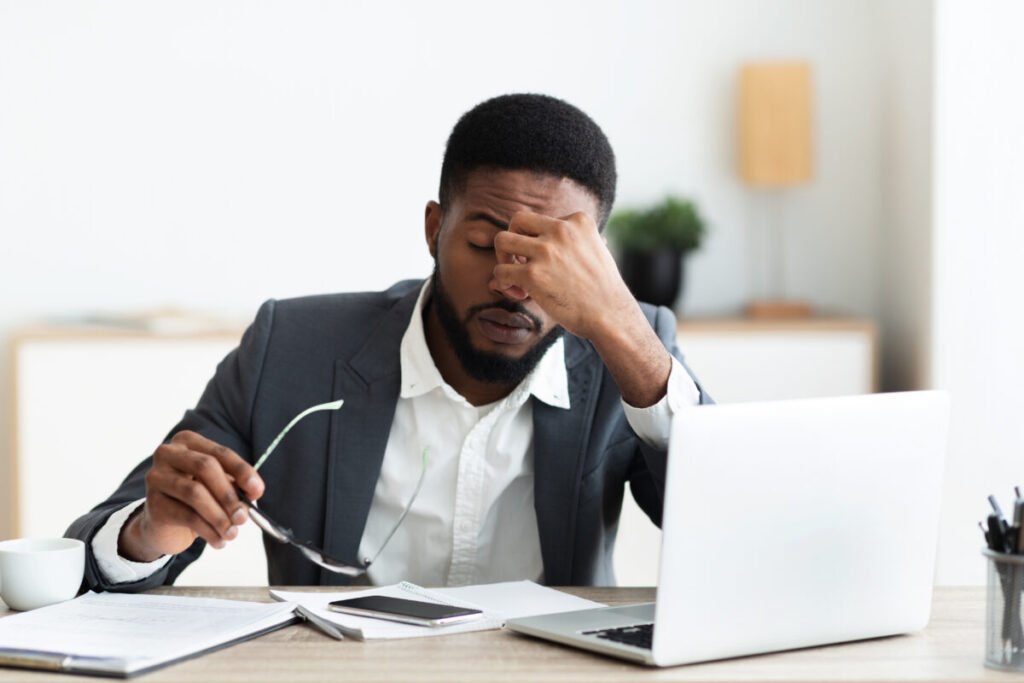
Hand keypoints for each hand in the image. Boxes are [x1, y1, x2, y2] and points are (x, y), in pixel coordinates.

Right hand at [119, 431, 263, 561]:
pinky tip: (218, 541)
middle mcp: (167, 454)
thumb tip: (252, 492)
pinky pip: (187, 516)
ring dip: (219, 516)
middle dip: (229, 494)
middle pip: (206, 467)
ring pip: (195, 493)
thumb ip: (235, 486)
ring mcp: (156, 478)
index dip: (242, 471)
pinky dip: (208, 531)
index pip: (220, 453)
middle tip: (243, 517)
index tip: (257, 491)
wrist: (165, 526)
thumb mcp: (218, 488)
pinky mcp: (153, 504)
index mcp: (187, 442)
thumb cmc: (196, 500)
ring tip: (232, 533)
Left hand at [491, 210, 672, 407]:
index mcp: (578, 220)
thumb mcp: (594, 251)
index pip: (541, 220)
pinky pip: (500, 271)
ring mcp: (545, 251)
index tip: (545, 262)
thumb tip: (529, 253)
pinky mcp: (533, 274)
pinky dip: (503, 283)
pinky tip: (520, 294)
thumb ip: (570, 243)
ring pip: (501, 240)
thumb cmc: (601, 289)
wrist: (610, 315)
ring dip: (503, 259)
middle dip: (513, 241)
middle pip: (517, 220)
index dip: (536, 240)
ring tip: (516, 277)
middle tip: (520, 262)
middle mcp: (560, 230)